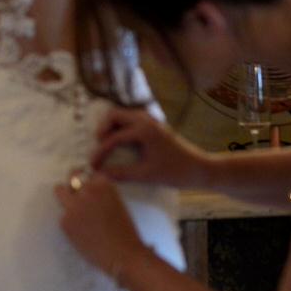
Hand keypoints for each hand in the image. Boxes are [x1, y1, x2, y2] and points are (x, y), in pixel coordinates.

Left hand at [55, 172, 149, 278]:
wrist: (123, 255)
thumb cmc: (125, 232)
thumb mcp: (116, 203)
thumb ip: (102, 194)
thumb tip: (87, 192)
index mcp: (103, 184)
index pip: (89, 173)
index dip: (87, 182)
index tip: (87, 188)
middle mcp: (87, 189)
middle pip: (72, 176)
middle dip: (73, 183)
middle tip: (73, 192)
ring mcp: (74, 205)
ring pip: (60, 192)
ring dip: (66, 200)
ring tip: (75, 214)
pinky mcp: (65, 221)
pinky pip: (62, 216)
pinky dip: (68, 222)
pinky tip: (80, 232)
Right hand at [89, 108, 208, 187]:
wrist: (199, 168)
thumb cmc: (174, 172)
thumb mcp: (146, 175)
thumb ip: (121, 174)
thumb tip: (100, 176)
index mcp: (143, 130)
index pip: (113, 137)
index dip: (100, 152)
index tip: (92, 166)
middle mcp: (145, 119)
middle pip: (114, 115)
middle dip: (102, 130)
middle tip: (98, 148)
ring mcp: (150, 119)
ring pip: (122, 115)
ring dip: (110, 127)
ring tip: (105, 145)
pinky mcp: (153, 124)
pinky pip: (130, 119)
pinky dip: (120, 127)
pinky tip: (118, 142)